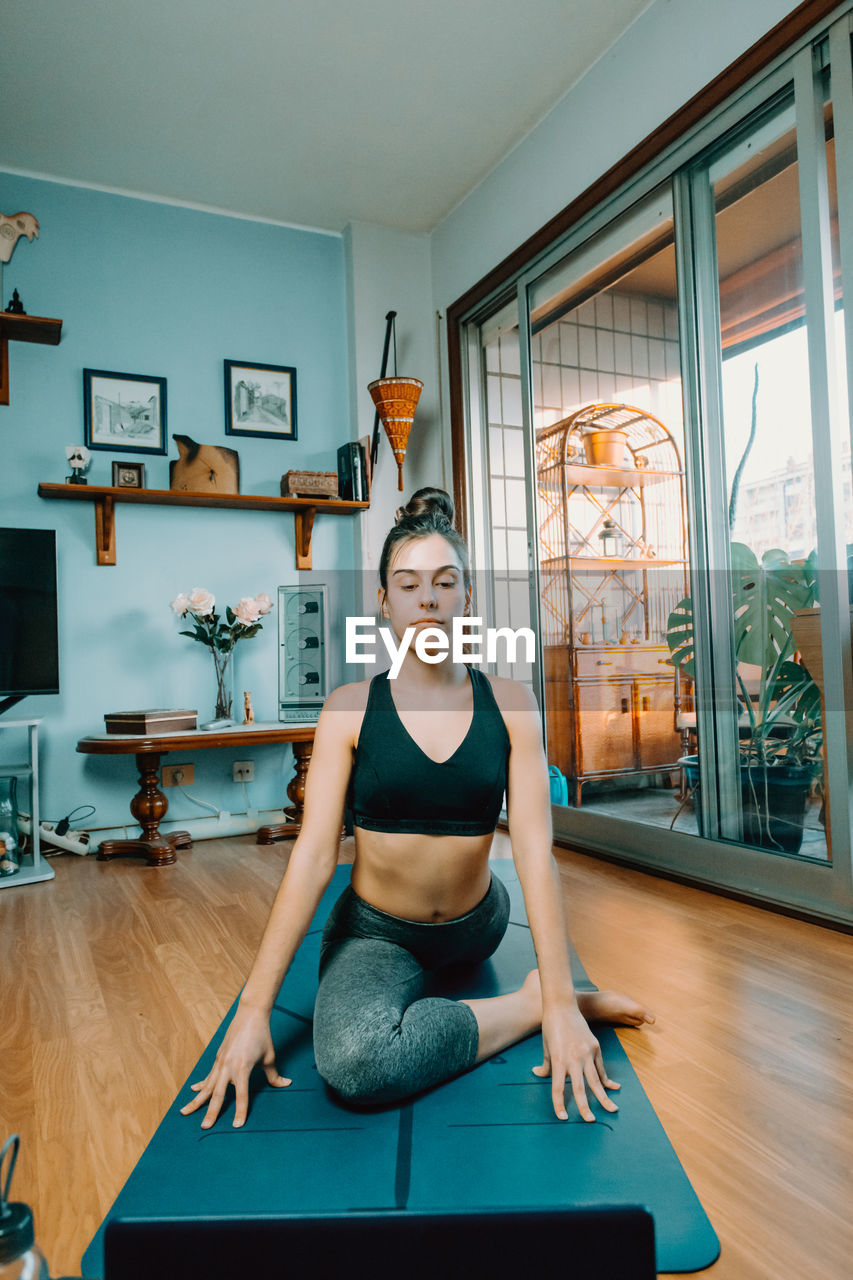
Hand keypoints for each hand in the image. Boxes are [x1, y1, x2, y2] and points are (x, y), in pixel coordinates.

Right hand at [179, 1002, 290, 1128]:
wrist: (250, 1014)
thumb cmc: (262, 1035)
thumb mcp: (270, 1056)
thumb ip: (274, 1075)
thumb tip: (287, 1084)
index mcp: (243, 1067)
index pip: (242, 1094)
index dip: (240, 1111)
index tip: (237, 1126)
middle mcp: (228, 1066)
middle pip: (219, 1094)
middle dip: (211, 1111)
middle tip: (205, 1127)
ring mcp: (221, 1061)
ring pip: (208, 1086)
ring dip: (197, 1100)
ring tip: (184, 1112)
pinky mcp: (218, 1057)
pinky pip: (209, 1075)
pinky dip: (201, 1085)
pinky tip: (193, 1092)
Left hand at [533, 1002, 619, 1121]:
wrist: (562, 1006)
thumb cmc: (551, 1027)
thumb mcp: (545, 1047)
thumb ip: (546, 1064)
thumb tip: (538, 1074)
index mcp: (559, 1060)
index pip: (558, 1088)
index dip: (559, 1104)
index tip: (563, 1118)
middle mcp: (574, 1058)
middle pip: (580, 1088)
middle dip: (585, 1107)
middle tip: (590, 1121)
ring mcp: (586, 1052)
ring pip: (596, 1080)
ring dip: (604, 1097)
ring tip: (612, 1110)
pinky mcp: (595, 1047)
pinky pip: (601, 1067)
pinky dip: (607, 1079)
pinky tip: (613, 1088)